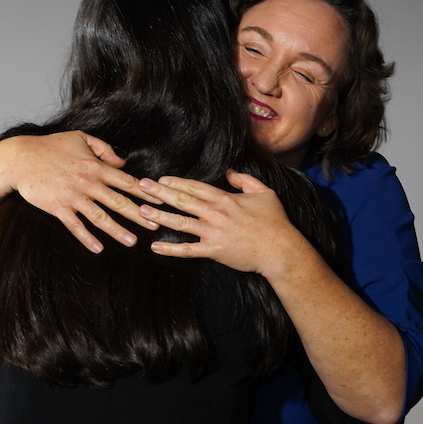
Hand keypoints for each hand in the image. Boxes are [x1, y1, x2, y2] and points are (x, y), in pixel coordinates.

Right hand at [6, 131, 161, 253]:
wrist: (20, 158)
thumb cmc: (51, 146)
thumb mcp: (80, 138)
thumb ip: (104, 149)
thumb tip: (123, 163)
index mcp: (95, 166)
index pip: (126, 181)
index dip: (145, 192)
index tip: (160, 201)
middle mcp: (88, 182)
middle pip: (118, 202)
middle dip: (139, 214)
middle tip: (155, 225)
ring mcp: (73, 196)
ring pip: (100, 217)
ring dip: (117, 230)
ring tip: (132, 242)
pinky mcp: (57, 207)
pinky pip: (75, 226)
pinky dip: (87, 238)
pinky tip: (98, 248)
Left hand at [139, 169, 306, 277]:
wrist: (281, 251)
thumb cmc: (275, 222)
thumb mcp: (264, 193)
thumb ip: (245, 180)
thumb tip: (229, 172)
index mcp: (225, 199)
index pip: (195, 187)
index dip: (176, 182)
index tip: (160, 178)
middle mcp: (216, 213)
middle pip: (183, 200)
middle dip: (160, 192)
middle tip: (141, 187)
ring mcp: (213, 232)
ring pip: (181, 222)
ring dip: (160, 216)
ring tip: (142, 211)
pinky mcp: (214, 251)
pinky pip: (188, 250)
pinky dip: (171, 249)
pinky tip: (155, 246)